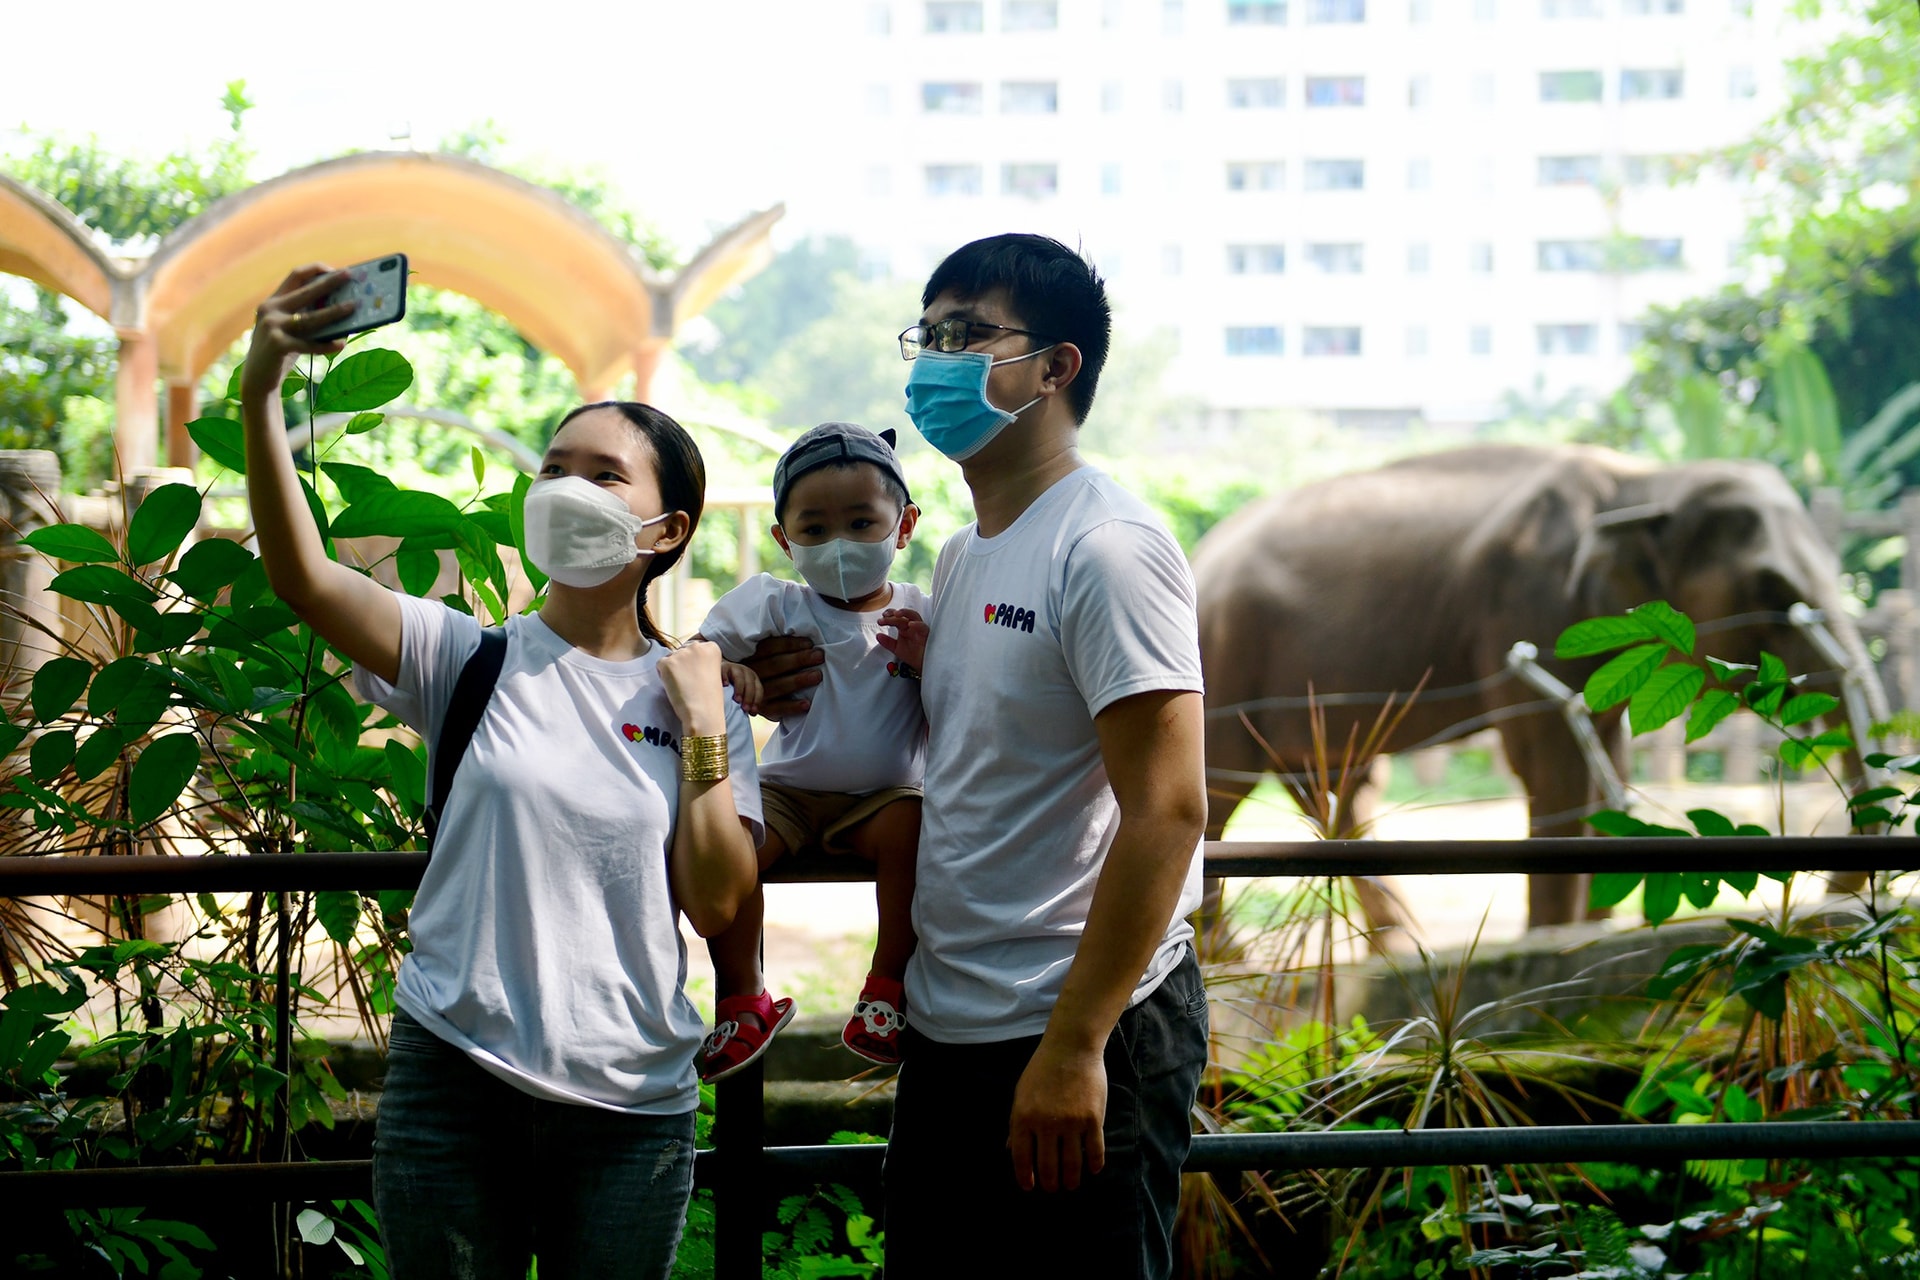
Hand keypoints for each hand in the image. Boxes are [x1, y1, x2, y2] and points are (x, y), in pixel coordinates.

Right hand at [240, 265, 355, 402]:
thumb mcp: (291, 328)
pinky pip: (308, 344)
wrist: (257, 378)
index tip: (336, 270)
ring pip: (310, 318)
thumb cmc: (281, 351)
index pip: (295, 275)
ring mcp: (272, 327)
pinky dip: (326, 345)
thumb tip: (343, 306)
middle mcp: (270, 309)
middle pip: (305, 291)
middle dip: (329, 282)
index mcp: (274, 301)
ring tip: (353, 307)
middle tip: (349, 276)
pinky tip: (341, 344)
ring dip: (334, 312)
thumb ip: (308, 315)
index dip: (316, 269)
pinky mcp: (277, 345)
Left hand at [658, 639, 727, 735]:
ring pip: (671, 658)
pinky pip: (660, 665)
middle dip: (683, 664)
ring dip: (673, 670)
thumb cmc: (710, 697)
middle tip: (689, 682)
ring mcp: (680, 654)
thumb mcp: (714, 671)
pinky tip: (674, 686)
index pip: (696, 648)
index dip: (694, 664)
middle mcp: (696, 646)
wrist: (703, 712)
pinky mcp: (667, 663)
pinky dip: (663, 676)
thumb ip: (702, 661)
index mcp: (711, 647)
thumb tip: (686, 660)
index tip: (699, 675)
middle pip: (683, 651)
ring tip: (683, 686)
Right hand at [721, 661, 763, 714]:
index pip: (759, 689)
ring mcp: (735, 668)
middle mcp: (746, 672)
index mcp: (753, 679)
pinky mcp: (723, 666)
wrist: (718, 671)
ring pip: (740, 678)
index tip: (752, 713)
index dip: (756, 701)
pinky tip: (724, 685)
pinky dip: (725, 677)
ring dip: (740, 689)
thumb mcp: (741, 692)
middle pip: (750, 684)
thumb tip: (752, 714)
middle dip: (749, 697)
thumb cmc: (731, 687)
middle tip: (745, 709)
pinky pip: (725, 671)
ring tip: (737, 700)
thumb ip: (746, 701)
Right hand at [742, 634, 823, 719]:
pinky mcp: (763, 709)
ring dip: (798, 681)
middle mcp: (751, 673)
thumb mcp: (769, 653)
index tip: (810, 643)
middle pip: (774, 665)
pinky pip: (777, 709)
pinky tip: (807, 704)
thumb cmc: (772, 667)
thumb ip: (781, 648)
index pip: (769, 647)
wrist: (753, 695)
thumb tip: (808, 642)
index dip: (790, 644)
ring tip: (817, 676)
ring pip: (777, 686)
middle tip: (819, 656)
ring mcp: (755, 693)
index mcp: (750, 655)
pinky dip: (792, 707)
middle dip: (798, 660)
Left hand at [876, 607, 928, 671]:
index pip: (896, 617)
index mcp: (904, 627)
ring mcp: (919, 629)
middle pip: (903, 615)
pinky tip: (910, 624)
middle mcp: (911, 626)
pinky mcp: (926, 634)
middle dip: (893, 613)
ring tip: (896, 614)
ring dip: (905, 612)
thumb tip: (877, 636)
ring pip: (914, 615)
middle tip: (885, 616)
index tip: (880, 620)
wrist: (922, 665)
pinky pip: (923, 627)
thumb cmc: (912, 655)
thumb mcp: (896, 648)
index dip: (888, 616)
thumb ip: (887, 642)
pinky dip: (917, 624)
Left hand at [1007, 1040, 1106, 1192]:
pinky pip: (1094, 1150)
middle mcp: (1046, 1124)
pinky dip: (1094, 1164)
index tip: (1029, 1187)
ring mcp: (1070, 1123)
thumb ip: (1017, 1123)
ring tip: (1070, 1185)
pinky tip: (1092, 1170)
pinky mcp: (1092, 1119)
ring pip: (1071, 1164)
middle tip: (1053, 1188)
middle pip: (1047, 1166)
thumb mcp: (1022, 1094)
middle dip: (1049, 1182)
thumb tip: (1010, 1149)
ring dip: (1071, 1179)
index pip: (1021, 1157)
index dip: (1024, 1176)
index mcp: (1023, 1117)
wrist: (1071, 1048)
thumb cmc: (1042, 1070)